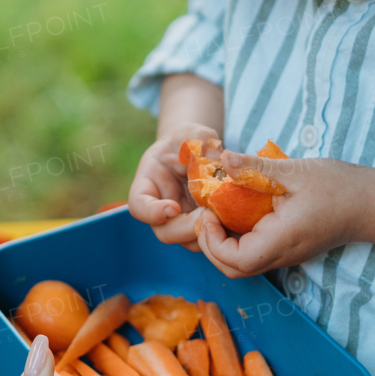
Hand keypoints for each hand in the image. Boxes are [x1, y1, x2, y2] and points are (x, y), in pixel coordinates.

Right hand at [130, 123, 219, 252]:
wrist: (197, 149)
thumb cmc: (189, 138)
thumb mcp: (193, 133)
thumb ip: (201, 141)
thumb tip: (220, 160)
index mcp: (149, 183)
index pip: (139, 205)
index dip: (152, 212)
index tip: (173, 207)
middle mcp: (161, 207)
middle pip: (164, 232)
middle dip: (186, 228)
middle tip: (208, 214)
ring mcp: (182, 220)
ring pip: (189, 241)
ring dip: (207, 233)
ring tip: (224, 214)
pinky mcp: (202, 225)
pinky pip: (210, 238)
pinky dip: (222, 232)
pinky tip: (235, 218)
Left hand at [195, 151, 369, 277]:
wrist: (374, 204)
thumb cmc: (339, 186)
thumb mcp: (295, 171)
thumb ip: (256, 167)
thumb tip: (223, 158)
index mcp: (282, 239)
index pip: (236, 261)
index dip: (213, 243)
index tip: (209, 213)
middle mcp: (282, 254)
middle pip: (234, 270)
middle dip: (211, 247)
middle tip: (206, 214)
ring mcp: (285, 255)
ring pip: (243, 265)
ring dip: (222, 244)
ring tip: (218, 212)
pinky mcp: (288, 249)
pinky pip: (254, 254)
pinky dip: (236, 240)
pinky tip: (235, 213)